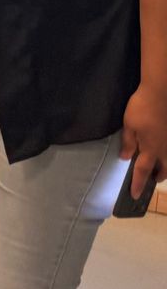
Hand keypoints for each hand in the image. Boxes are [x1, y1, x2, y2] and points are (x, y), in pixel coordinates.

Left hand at [121, 82, 166, 198]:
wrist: (161, 92)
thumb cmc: (141, 108)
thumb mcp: (129, 125)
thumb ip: (128, 143)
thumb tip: (126, 158)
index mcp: (150, 148)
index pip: (142, 171)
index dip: (138, 184)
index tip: (135, 195)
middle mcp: (165, 148)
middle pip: (163, 169)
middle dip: (158, 176)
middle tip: (152, 179)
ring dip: (166, 167)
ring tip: (160, 168)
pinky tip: (164, 151)